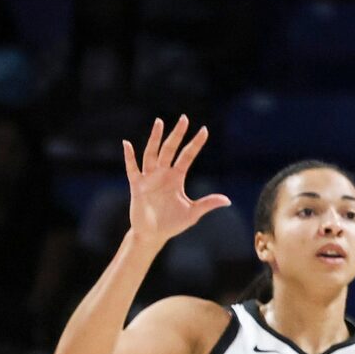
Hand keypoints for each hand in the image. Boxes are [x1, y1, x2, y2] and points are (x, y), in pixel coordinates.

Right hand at [123, 116, 230, 246]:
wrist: (153, 234)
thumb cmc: (172, 223)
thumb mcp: (192, 213)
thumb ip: (207, 204)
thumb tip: (227, 200)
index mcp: (176, 177)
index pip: (187, 156)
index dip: (195, 144)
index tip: (204, 130)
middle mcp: (163, 173)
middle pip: (170, 149)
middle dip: (177, 134)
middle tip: (184, 118)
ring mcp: (149, 178)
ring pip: (152, 153)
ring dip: (155, 139)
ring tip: (159, 122)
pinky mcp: (137, 185)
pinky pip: (132, 169)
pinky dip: (129, 157)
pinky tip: (127, 144)